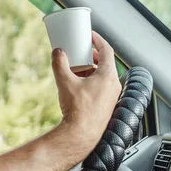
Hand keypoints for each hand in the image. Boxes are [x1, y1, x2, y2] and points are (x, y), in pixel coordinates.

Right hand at [51, 31, 120, 154]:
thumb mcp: (65, 82)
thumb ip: (60, 64)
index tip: (90, 35)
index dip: (98, 40)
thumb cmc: (77, 110)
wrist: (80, 135)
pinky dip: (90, 81)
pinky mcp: (106, 106)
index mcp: (108, 76)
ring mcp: (111, 97)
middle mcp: (113, 85)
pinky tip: (77, 86)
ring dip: (89, 69)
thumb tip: (57, 52)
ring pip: (102, 76)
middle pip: (105, 63)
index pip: (107, 50)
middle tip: (80, 51)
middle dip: (91, 55)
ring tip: (74, 70)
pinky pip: (101, 87)